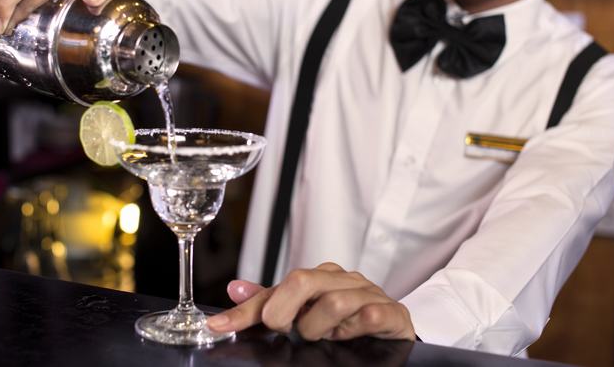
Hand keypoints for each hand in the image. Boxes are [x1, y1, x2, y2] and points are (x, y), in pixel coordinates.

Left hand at [206, 262, 415, 341]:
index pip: (275, 289)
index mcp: (319, 277)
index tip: (218, 326)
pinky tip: (349, 335)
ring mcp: (368, 294)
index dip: (246, 310)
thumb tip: (233, 289)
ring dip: (319, 325)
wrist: (395, 326)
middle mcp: (342, 279)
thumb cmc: (347, 317)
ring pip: (334, 300)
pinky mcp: (391, 312)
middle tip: (283, 328)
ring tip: (321, 336)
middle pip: (302, 280)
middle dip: (283, 310)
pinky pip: (370, 315)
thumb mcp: (306, 310)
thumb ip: (271, 301)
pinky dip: (354, 328)